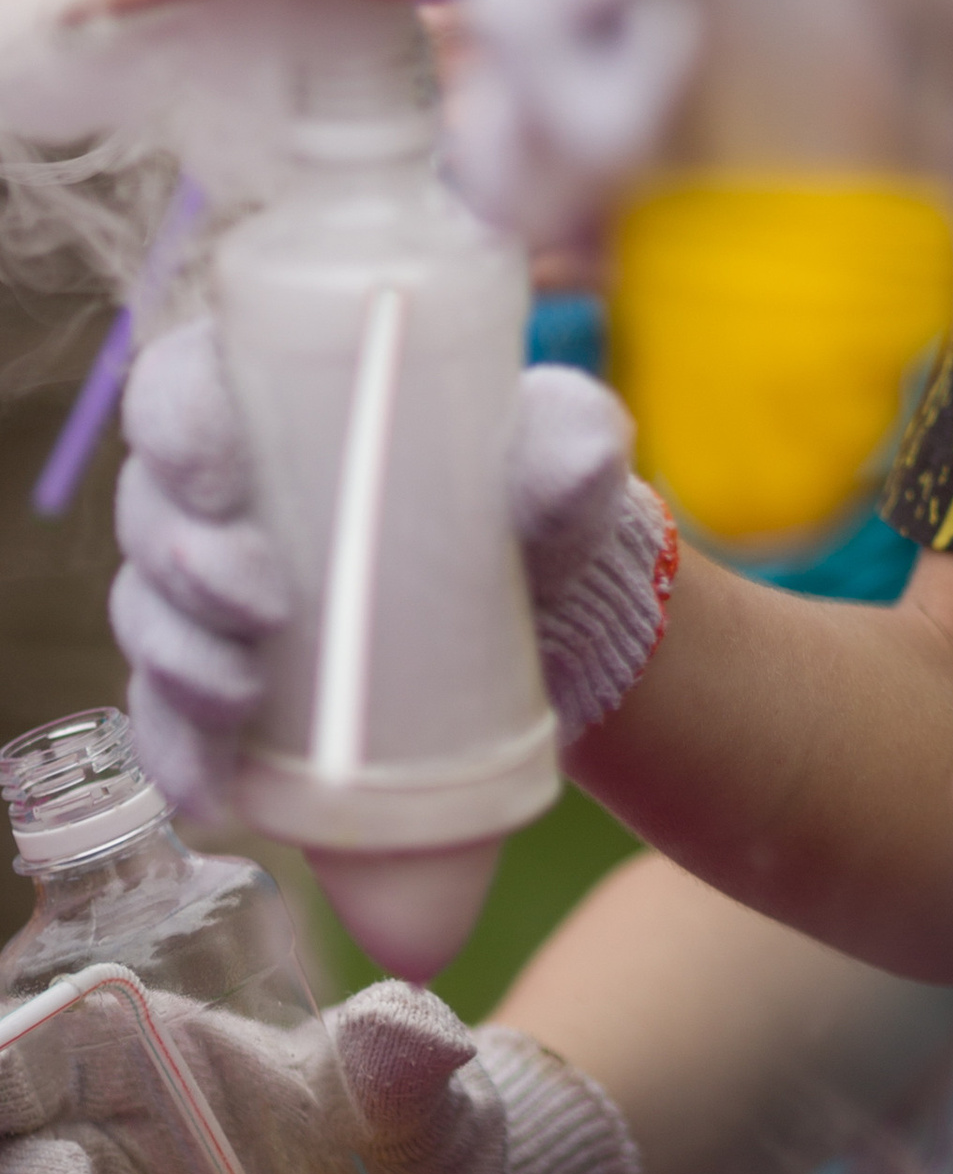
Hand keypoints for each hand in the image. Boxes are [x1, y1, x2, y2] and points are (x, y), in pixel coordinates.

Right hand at [112, 317, 676, 816]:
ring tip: (243, 698)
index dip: (175, 424)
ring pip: (149, 611)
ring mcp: (210, 588)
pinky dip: (178, 750)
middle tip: (264, 605)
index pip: (180, 383)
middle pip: (151, 509)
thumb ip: (572, 444)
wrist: (547, 613)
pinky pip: (166, 713)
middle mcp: (223, 488)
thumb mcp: (558, 459)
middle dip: (188, 563)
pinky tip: (210, 790)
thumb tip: (582, 461)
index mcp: (279, 398)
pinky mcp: (223, 678)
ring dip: (181, 657)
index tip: (221, 482)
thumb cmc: (533, 497)